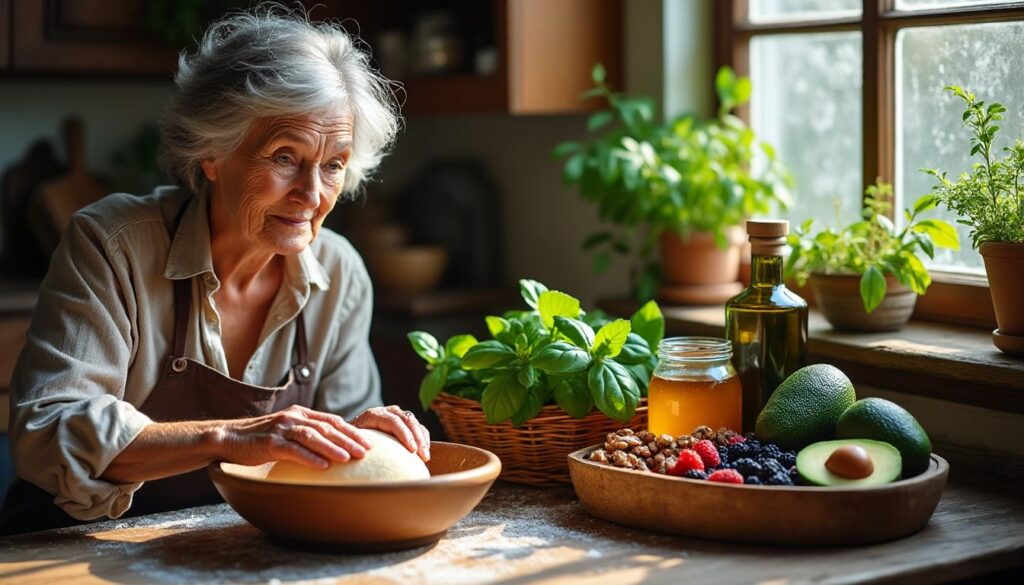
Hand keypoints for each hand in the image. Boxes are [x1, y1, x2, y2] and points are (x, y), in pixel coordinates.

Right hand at [217, 405, 372, 468]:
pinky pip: (292, 450)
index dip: (351, 431)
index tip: (369, 442)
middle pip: (326, 428)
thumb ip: (307, 435)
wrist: (228, 438)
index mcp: (299, 414)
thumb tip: (334, 448)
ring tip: (349, 458)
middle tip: (367, 452)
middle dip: (348, 440)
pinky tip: (323, 466)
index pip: (331, 421)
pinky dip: (309, 458)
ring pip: (312, 436)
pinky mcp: (268, 443)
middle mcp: (292, 418)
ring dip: (332, 447)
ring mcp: (280, 429)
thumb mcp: (287, 432)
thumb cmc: (261, 439)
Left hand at [352, 405, 430, 461]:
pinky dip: (423, 439)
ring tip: (425, 456)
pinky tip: (424, 452)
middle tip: (423, 455)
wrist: (349, 435)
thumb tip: (362, 454)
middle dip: (417, 438)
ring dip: (422, 439)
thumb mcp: (348, 441)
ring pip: (414, 423)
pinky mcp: (403, 423)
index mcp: (373, 415)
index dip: (404, 434)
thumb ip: (355, 444)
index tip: (412, 450)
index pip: (393, 421)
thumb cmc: (348, 441)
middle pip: (407, 420)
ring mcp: (396, 415)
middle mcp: (387, 411)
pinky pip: (417, 427)